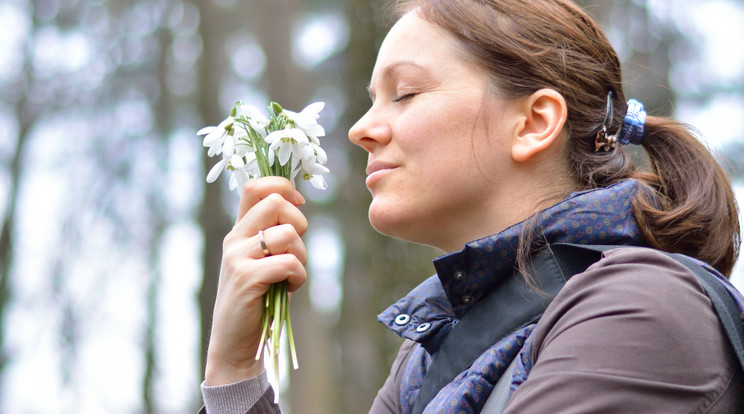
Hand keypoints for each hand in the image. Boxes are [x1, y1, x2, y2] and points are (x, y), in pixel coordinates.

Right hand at [204, 176, 307, 385]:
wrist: (235, 343)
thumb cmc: (259, 300)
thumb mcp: (265, 260)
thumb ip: (274, 233)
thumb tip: (297, 202)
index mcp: (239, 230)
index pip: (255, 186)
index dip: (283, 187)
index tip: (298, 207)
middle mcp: (234, 238)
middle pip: (276, 202)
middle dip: (299, 224)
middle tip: (294, 251)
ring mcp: (237, 257)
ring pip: (287, 234)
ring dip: (301, 256)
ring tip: (291, 275)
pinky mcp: (246, 278)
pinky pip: (289, 262)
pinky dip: (298, 276)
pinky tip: (289, 288)